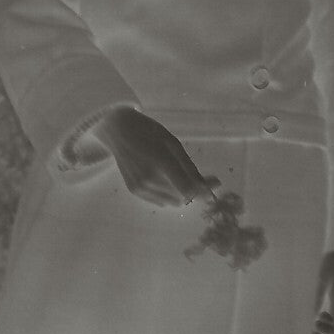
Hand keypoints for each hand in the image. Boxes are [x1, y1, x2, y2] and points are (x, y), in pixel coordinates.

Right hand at [92, 106, 210, 207]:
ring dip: (182, 193)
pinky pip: (161, 201)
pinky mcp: (135, 191)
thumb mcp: (174, 144)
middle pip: (184, 197)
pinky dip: (169, 194)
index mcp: (161, 162)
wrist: (118, 131)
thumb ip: (191, 168)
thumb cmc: (149, 132)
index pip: (189, 190)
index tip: (215, 183)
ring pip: (174, 202)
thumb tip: (211, 187)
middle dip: (196, 190)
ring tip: (180, 174)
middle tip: (201, 176)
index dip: (204, 191)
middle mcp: (149, 178)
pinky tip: (166, 178)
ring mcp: (140, 187)